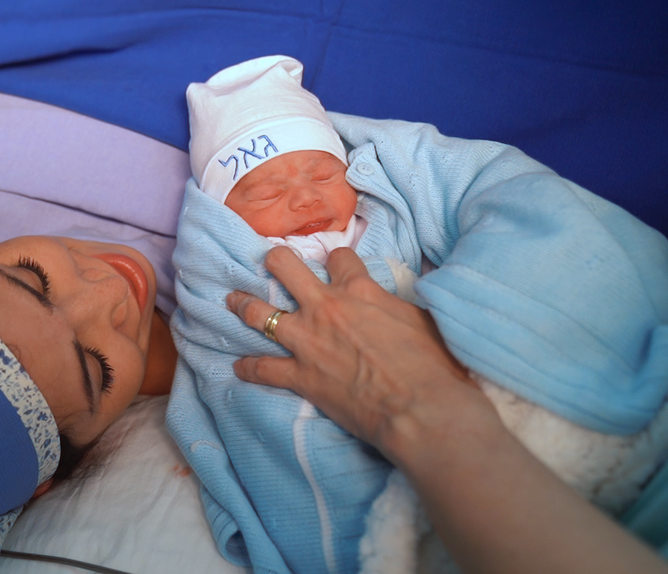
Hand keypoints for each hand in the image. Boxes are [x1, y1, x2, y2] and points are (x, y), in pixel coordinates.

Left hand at [225, 247, 481, 459]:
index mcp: (360, 290)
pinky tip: (238, 366)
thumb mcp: (422, 318)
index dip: (338, 260)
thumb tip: (396, 302)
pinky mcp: (300, 376)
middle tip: (270, 261)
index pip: (340, 258)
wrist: (422, 408)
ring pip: (261, 314)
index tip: (335, 264)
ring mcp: (308, 341)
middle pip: (287, 268)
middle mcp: (326, 308)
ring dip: (243, 305)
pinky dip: (248, 368)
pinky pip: (263, 368)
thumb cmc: (434, 366)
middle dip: (276, 261)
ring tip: (232, 300)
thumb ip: (397, 304)